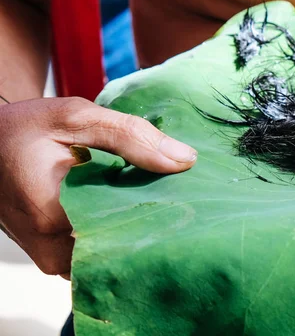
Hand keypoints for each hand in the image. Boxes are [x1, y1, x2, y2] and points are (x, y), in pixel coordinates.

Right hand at [0, 97, 196, 277]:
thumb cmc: (25, 128)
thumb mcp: (76, 118)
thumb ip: (131, 136)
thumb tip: (186, 159)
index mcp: (55, 215)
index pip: (130, 229)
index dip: (163, 210)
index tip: (184, 193)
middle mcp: (53, 249)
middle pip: (124, 247)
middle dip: (154, 220)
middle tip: (173, 193)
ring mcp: (54, 260)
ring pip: (113, 254)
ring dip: (135, 227)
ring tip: (149, 196)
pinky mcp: (56, 258)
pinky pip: (98, 254)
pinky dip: (117, 231)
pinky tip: (127, 206)